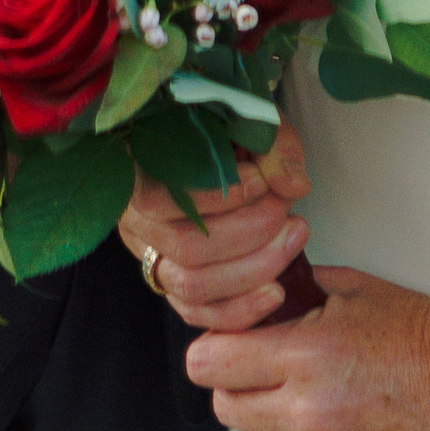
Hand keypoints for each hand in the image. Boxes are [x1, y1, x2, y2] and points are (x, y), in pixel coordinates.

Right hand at [119, 121, 310, 333]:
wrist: (215, 143)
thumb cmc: (226, 128)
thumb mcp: (248, 117)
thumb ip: (273, 145)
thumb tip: (294, 185)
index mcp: (136, 172)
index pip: (162, 198)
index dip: (219, 196)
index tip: (264, 180)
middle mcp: (135, 220)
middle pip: (185, 248)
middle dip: (249, 236)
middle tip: (290, 217)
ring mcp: (151, 257)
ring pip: (192, 287)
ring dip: (252, 271)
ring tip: (292, 242)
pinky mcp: (171, 286)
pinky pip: (198, 314)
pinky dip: (239, 311)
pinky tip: (276, 292)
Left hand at [190, 267, 429, 430]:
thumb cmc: (423, 333)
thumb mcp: (352, 289)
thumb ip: (295, 293)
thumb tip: (254, 299)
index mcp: (304, 355)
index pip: (208, 364)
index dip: (213, 351)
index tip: (227, 348)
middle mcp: (307, 413)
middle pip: (225, 409)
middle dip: (238, 387)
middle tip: (266, 376)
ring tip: (298, 412)